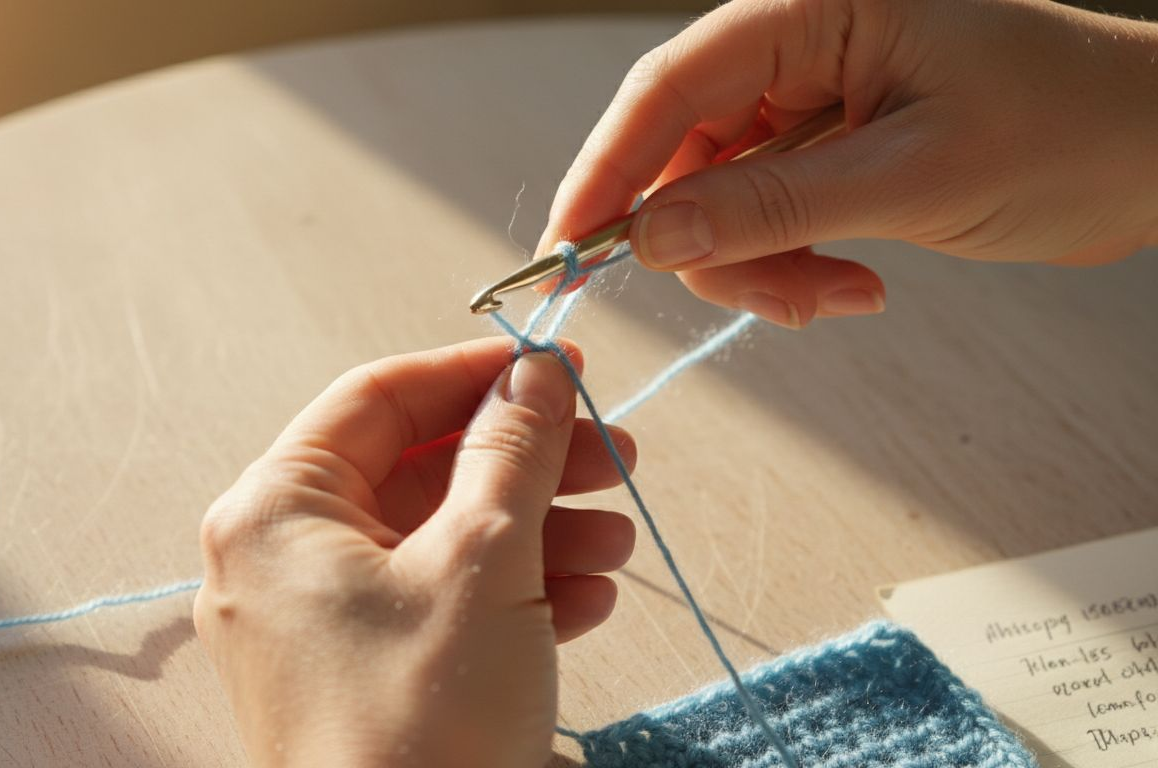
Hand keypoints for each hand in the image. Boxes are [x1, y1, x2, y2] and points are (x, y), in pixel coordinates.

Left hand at [193, 339, 637, 767]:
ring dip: (534, 532)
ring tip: (615, 544)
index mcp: (278, 510)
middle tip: (611, 459)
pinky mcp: (358, 675)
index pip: (381, 397)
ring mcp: (317, 622)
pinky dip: (509, 594)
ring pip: (437, 540)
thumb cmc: (422, 720)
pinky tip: (584, 603)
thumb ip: (513, 450)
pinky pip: (436, 604)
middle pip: (418, 469)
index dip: (475, 375)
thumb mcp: (484, 559)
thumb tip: (535, 373)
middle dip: (525, 464)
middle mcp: (282, 559)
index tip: (556, 370)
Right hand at [541, 0, 1157, 327]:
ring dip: (759, 268)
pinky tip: (854, 286)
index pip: (671, 86)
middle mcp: (798, 50)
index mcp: (814, 11)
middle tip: (773, 301)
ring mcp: (809, 105)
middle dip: (711, 244)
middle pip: (684, 154)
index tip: (570, 249)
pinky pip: (762, 221)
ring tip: (837, 297)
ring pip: (717, 201)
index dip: (608, 167)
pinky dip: (790, 269)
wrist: (1152, 154)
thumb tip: (650, 237)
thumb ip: (773, 205)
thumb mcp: (914, 176)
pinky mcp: (825, 153)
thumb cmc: (1066, 131)